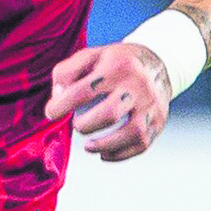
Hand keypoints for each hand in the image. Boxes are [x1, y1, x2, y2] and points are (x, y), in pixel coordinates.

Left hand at [45, 43, 171, 161]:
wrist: (157, 63)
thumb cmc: (116, 62)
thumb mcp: (90, 55)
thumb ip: (67, 72)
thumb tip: (58, 97)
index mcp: (116, 66)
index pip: (85, 90)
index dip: (63, 104)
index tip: (52, 113)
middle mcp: (137, 86)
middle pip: (111, 113)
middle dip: (87, 125)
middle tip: (77, 126)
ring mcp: (151, 105)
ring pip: (132, 132)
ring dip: (105, 145)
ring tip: (88, 146)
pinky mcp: (158, 121)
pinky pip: (142, 144)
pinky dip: (121, 154)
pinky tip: (104, 153)